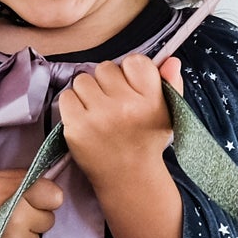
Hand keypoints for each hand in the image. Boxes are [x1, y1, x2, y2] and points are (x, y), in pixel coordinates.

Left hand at [58, 55, 183, 187]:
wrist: (128, 178)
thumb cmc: (146, 141)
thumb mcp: (168, 113)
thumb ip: (171, 83)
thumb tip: (170, 59)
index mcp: (151, 99)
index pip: (134, 60)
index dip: (128, 72)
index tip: (129, 88)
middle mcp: (126, 106)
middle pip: (104, 68)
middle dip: (106, 83)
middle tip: (112, 104)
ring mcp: (100, 117)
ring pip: (83, 80)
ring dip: (87, 92)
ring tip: (97, 111)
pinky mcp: (77, 128)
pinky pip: (66, 97)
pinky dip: (72, 106)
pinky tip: (85, 119)